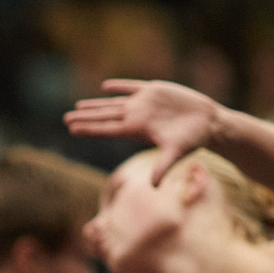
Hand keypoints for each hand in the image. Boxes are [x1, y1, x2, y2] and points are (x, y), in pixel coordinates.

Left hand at [66, 80, 223, 184]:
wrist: (208, 122)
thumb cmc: (193, 139)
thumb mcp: (176, 152)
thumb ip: (163, 167)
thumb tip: (153, 186)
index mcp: (137, 129)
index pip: (107, 129)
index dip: (89, 128)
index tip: (71, 129)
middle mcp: (136, 116)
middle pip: (104, 116)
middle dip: (85, 117)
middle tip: (64, 118)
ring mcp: (143, 103)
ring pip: (113, 103)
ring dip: (95, 104)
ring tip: (77, 106)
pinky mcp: (154, 90)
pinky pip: (132, 87)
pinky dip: (119, 86)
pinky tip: (105, 87)